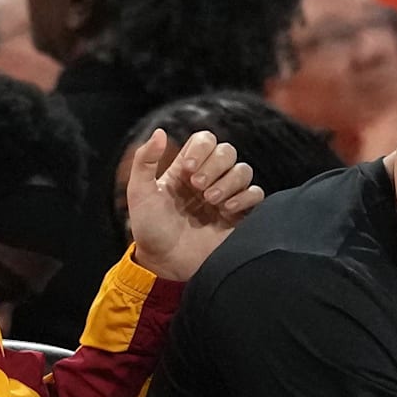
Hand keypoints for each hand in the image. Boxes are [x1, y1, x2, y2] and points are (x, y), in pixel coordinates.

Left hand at [128, 129, 264, 280]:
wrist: (165, 264)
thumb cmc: (150, 229)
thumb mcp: (139, 193)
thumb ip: (144, 161)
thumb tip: (159, 132)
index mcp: (186, 169)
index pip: (205, 140)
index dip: (202, 148)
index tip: (189, 168)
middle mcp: (209, 179)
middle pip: (228, 152)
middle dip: (216, 165)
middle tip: (199, 187)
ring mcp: (226, 197)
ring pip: (244, 170)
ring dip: (229, 182)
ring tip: (211, 201)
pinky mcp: (240, 216)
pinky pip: (256, 194)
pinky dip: (245, 197)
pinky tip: (226, 210)